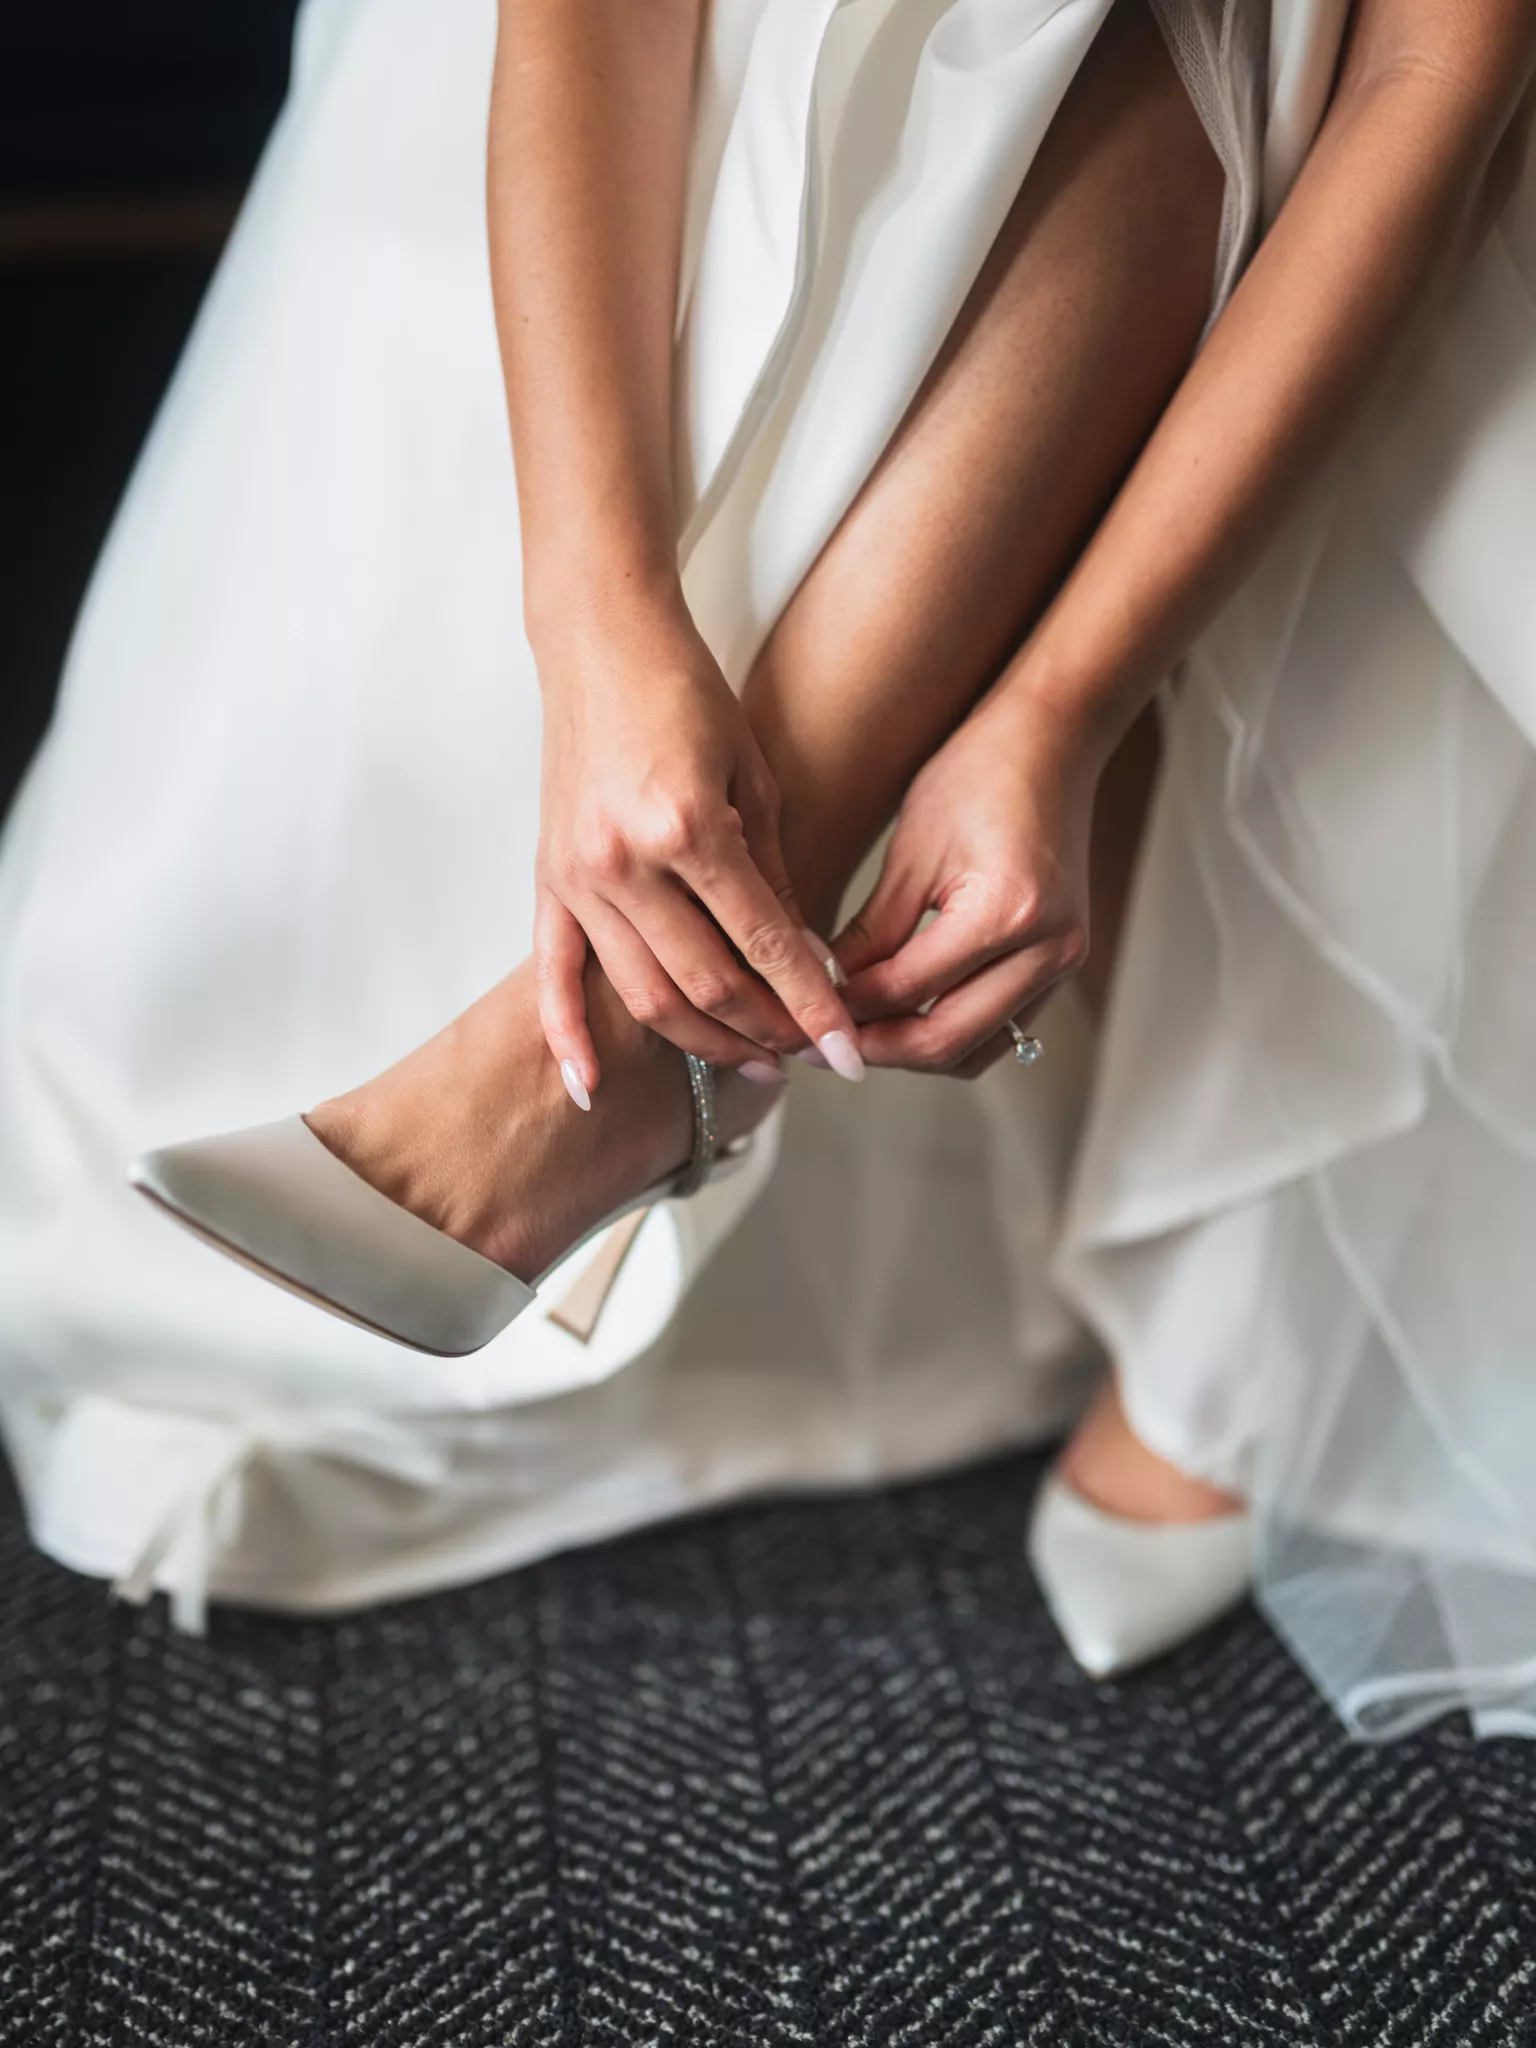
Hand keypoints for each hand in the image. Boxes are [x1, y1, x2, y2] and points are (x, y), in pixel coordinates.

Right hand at [534, 587, 861, 1093]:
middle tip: (811, 1055)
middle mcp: (625, 861)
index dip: (813, 1007)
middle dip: (767, 1032)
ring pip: (643, 995)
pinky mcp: (547, 878)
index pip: (764, 946)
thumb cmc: (688, 696)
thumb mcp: (755, 780)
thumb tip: (805, 965)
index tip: (849, 1051)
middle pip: (706, 985)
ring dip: (703, 1043)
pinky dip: (567, 1036)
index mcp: (688, 828)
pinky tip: (591, 1088)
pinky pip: (551, 975)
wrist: (601, 642)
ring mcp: (578, 875)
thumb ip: (776, 880)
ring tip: (754, 1063)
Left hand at [833, 689, 1098, 1075]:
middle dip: (876, 1049)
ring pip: (976, 1050)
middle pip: (946, 1040)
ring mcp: (1063, 963)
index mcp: (1005, 913)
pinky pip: (1001, 1030)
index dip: (846, 1009)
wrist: (1052, 743)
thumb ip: (871, 934)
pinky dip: (951, 1035)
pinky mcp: (1062, 965)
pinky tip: (903, 1020)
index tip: (801, 1014)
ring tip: (857, 1036)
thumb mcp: (911, 852)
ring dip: (913, 1052)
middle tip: (822, 1045)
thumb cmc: (978, 775)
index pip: (906, 990)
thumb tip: (825, 992)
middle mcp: (1047, 950)